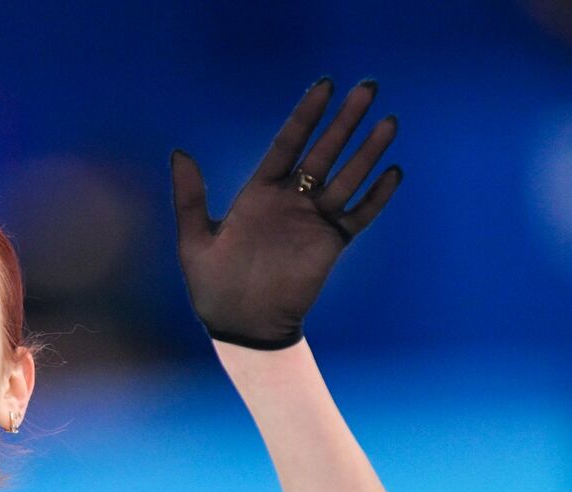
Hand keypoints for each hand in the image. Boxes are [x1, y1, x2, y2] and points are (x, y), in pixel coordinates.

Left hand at [170, 77, 401, 349]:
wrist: (239, 326)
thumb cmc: (211, 287)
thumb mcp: (194, 240)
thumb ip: (190, 196)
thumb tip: (179, 151)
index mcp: (258, 194)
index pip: (288, 143)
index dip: (306, 115)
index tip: (324, 85)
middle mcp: (289, 202)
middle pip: (324, 152)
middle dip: (346, 121)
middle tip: (369, 87)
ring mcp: (312, 222)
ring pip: (347, 178)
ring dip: (368, 151)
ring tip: (388, 122)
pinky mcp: (330, 245)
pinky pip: (358, 215)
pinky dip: (376, 197)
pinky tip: (393, 173)